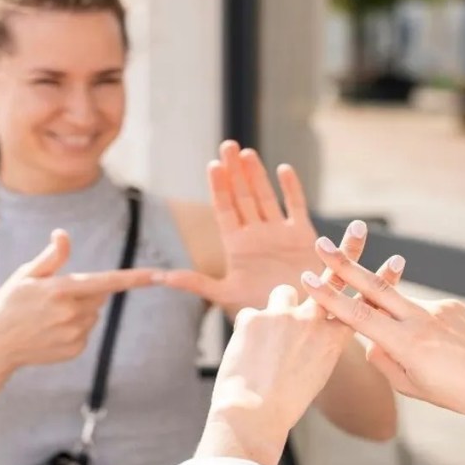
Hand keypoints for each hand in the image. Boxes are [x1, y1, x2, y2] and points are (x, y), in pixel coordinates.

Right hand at [0, 230, 160, 370]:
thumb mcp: (26, 275)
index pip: (107, 282)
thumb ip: (51, 257)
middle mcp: (71, 313)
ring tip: (49, 316)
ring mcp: (75, 334)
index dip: (135, 279)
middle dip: (86, 292)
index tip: (158, 275)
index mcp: (61, 290)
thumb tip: (63, 234)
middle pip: (99, 295)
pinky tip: (51, 331)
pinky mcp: (75, 349)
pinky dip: (75, 329)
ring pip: (93, 314)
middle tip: (55, 297)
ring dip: (80, 311)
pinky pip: (86, 332)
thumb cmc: (9, 304)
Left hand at [161, 141, 321, 315]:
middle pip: (243, 196)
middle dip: (235, 171)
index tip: (213, 165)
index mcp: (236, 245)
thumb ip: (197, 283)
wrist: (297, 319)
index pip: (225, 209)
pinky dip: (291, 189)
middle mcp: (256, 234)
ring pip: (266, 197)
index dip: (219, 187)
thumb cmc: (261, 309)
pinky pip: (296, 207)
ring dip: (257, 175)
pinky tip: (283, 169)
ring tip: (247, 153)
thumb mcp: (226, 295)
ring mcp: (279, 233)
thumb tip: (161, 276)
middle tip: (227, 145)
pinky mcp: (302, 236)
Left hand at [195, 222, 400, 464]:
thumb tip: (307, 331)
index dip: (379, 282)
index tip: (396, 263)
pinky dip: (247, 333)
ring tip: (266, 343)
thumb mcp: (313, 375)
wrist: (252, 416)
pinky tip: (245, 355)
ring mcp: (284, 315)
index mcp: (333, 342)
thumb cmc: (283, 403)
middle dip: (345, 253)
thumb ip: (316, 347)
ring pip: (283, 294)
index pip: (361, 304)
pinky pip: (249, 315)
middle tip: (358, 228)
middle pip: (333, 279)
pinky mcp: (255, 315)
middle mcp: (313, 322)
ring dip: (276, 311)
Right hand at [301, 237, 464, 417]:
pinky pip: (422, 313)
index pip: (359, 316)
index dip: (331, 297)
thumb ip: (384, 363)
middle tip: (322, 244)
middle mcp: (420, 319)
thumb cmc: (460, 393)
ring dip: (388, 314)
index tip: (309, 279)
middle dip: (345, 265)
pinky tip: (440, 351)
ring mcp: (437, 308)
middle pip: (373, 287)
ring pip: (399, 304)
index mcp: (406, 344)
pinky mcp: (451, 305)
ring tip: (415, 348)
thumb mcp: (413, 388)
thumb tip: (369, 342)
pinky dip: (418, 327)